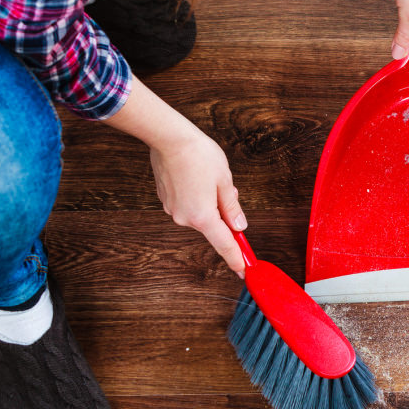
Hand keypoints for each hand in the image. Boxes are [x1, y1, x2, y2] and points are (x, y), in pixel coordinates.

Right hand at [149, 129, 248, 277]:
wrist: (169, 138)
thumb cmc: (200, 156)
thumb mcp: (225, 181)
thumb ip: (233, 208)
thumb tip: (239, 227)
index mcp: (202, 217)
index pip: (224, 244)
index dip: (235, 258)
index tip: (243, 270)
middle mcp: (184, 218)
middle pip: (212, 225)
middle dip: (223, 212)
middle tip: (226, 187)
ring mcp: (172, 210)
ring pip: (200, 213)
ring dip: (209, 202)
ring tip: (207, 176)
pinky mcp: (165, 200)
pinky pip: (187, 204)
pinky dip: (195, 196)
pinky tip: (195, 177)